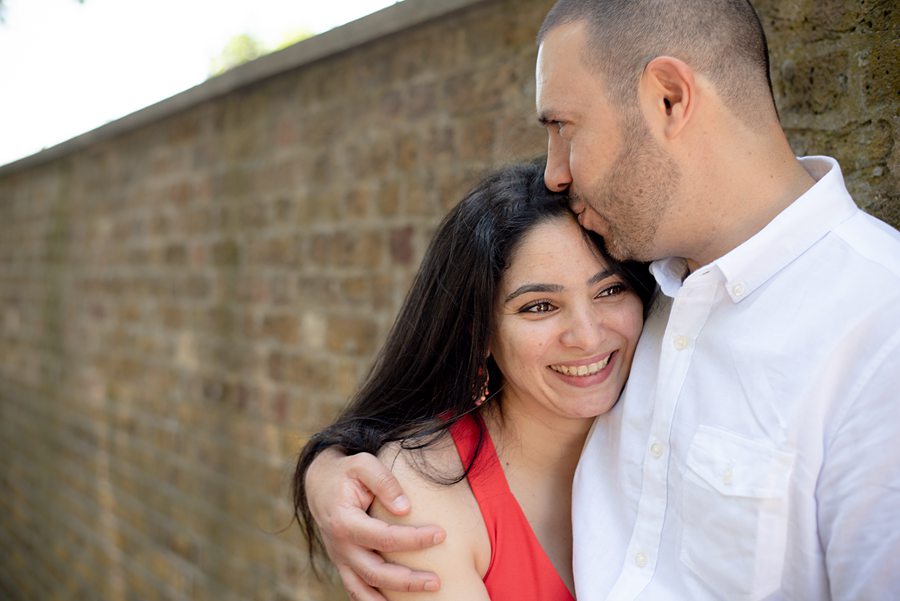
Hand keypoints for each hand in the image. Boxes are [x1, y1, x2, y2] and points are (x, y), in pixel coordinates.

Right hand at [306, 447, 446, 599]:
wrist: (320, 484)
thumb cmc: (347, 473)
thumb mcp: (363, 464)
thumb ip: (384, 482)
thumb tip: (405, 509)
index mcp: (344, 522)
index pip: (383, 537)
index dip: (413, 539)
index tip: (440, 534)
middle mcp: (340, 546)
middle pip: (375, 572)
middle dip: (407, 580)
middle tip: (436, 581)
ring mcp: (340, 559)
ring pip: (364, 588)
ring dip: (393, 597)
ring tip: (422, 597)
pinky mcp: (343, 564)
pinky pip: (356, 590)